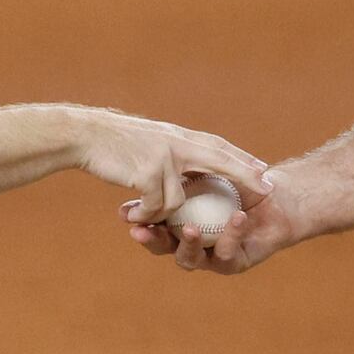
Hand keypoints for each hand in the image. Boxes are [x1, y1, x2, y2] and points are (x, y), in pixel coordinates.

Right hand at [70, 110, 268, 220]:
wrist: (85, 135)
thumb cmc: (113, 143)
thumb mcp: (149, 142)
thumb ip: (171, 152)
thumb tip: (186, 170)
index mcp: (178, 137)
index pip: (218, 146)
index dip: (242, 159)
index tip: (265, 170)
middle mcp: (177, 144)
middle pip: (220, 160)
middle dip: (246, 175)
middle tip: (268, 189)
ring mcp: (164, 158)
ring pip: (180, 199)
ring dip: (163, 215)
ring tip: (143, 218)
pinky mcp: (148, 173)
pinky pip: (158, 206)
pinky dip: (146, 216)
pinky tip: (131, 216)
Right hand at [125, 173, 297, 274]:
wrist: (274, 193)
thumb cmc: (240, 178)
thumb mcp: (207, 169)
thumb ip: (181, 175)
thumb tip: (144, 166)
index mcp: (177, 222)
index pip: (150, 222)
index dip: (136, 218)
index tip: (122, 212)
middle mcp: (190, 242)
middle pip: (163, 245)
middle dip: (151, 239)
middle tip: (139, 230)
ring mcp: (209, 256)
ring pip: (189, 259)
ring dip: (188, 245)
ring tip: (189, 229)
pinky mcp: (234, 264)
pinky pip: (226, 253)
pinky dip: (230, 236)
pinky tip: (236, 217)